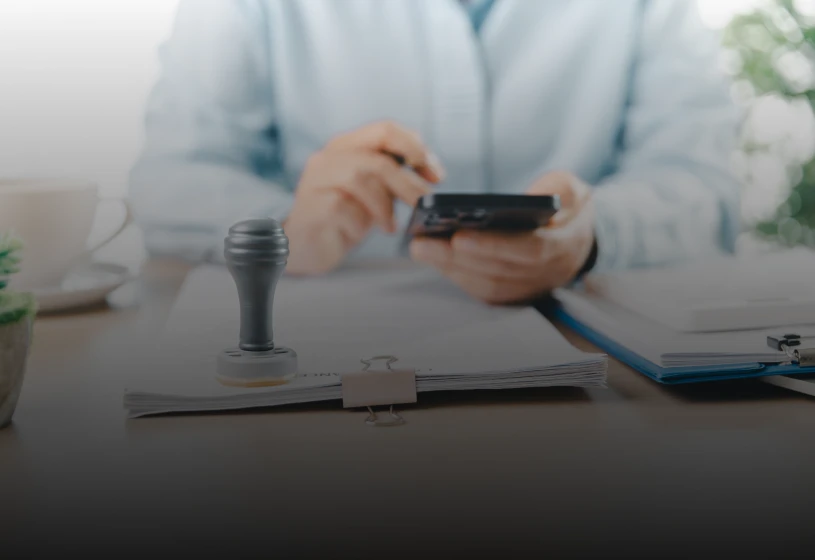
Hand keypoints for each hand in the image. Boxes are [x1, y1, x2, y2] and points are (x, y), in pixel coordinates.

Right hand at [284, 121, 444, 275]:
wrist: (304, 244)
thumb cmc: (342, 216)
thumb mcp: (374, 191)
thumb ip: (394, 176)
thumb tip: (431, 173)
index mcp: (347, 146)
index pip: (385, 130)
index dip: (415, 148)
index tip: (435, 173)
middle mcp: (329, 157)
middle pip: (377, 159)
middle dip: (407, 183)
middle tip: (423, 203)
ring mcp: (316, 181)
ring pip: (360, 178)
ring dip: (384, 205)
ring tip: (390, 225)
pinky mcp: (310, 207)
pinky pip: (343, 208)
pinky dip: (358, 223)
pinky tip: (358, 233)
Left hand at [410, 171, 595, 304]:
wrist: (582, 239)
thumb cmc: (570, 208)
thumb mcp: (572, 189)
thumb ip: (555, 191)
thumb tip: (524, 200)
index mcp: (565, 245)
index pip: (529, 251)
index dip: (494, 246)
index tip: (459, 236)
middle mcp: (549, 274)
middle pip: (498, 272)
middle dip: (456, 258)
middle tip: (421, 243)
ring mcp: (531, 288)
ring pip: (487, 286)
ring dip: (450, 269)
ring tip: (420, 248)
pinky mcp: (515, 294)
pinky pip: (483, 291)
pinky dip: (456, 275)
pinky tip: (433, 258)